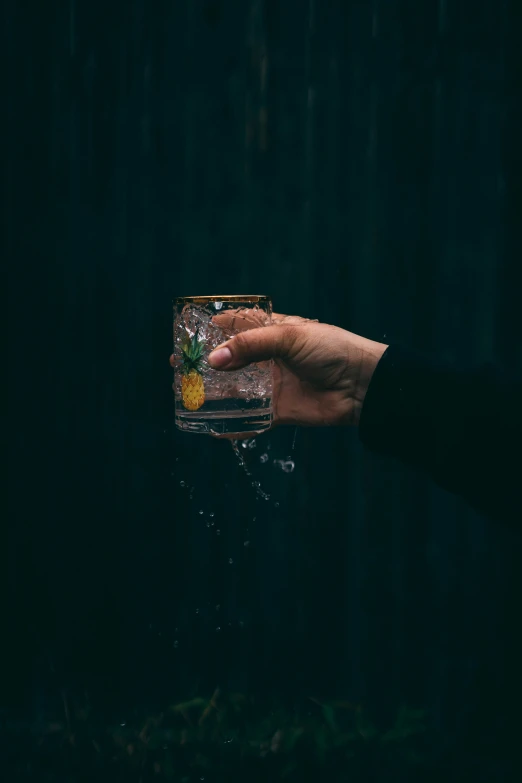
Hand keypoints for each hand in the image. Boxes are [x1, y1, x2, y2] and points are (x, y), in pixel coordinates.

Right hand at [170, 311, 386, 431]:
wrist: (362, 385)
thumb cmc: (332, 350)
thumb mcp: (290, 338)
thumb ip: (251, 346)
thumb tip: (214, 359)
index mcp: (272, 331)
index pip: (235, 325)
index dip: (210, 328)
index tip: (185, 333)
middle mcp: (269, 358)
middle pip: (229, 359)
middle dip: (204, 363)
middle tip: (179, 367)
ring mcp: (272, 385)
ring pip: (234, 389)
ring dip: (212, 392)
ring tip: (186, 393)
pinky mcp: (279, 410)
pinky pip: (251, 419)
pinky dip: (233, 424)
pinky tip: (213, 428)